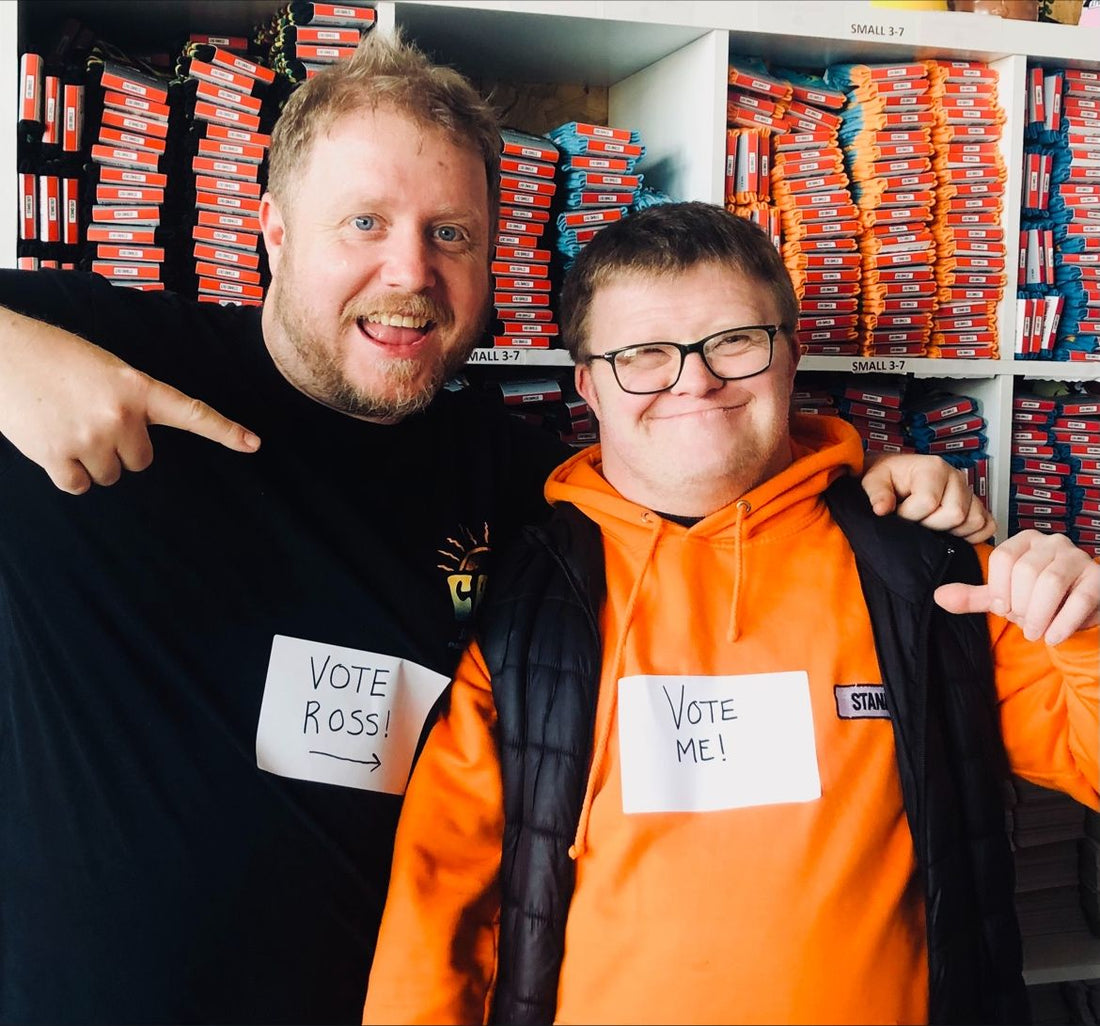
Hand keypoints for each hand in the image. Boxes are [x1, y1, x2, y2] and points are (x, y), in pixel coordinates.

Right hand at [0, 306, 259, 493]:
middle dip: (121, 448)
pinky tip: (53, 445)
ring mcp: (89, 438)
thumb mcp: (103, 368)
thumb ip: (129, 399)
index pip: (190, 412)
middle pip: (142, 460)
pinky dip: (69, 474)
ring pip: (111, 475)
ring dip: (92, 461)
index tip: (253, 444)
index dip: (224, 431)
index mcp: (136, 386)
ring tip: (66, 426)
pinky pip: (79, 486)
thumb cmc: (52, 356)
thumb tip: (137, 437)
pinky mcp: (55, 456)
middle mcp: (120, 415)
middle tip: (91, 420)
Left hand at [860, 452, 994, 542]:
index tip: (899, 513)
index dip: (910, 515)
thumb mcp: (873, 480)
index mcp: (932, 467)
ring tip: (931, 524)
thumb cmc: (887, 477)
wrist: (896, 476)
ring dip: (950, 531)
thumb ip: (877, 493)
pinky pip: (987, 526)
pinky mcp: (976, 506)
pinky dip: (972, 535)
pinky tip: (950, 532)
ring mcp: (969, 492)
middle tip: (916, 521)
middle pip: (955, 514)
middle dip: (930, 524)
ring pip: (973, 522)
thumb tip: (882, 509)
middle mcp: (955, 477)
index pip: (929, 502)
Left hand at [935, 530, 1099, 644]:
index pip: (1004, 557)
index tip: (1001, 608)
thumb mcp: (1004, 596)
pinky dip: (1062, 623)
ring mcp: (1078, 559)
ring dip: (1038, 614)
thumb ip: (974, 596)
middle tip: (1022, 621)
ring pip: (1051, 582)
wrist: (1079, 607)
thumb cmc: (1038, 597)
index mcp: (1026, 541)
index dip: (998, 588)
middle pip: (1026, 570)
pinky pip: (1080, 599)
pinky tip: (1052, 637)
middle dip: (1020, 604)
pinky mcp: (1098, 579)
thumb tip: (939, 596)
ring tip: (1035, 631)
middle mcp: (1053, 543)